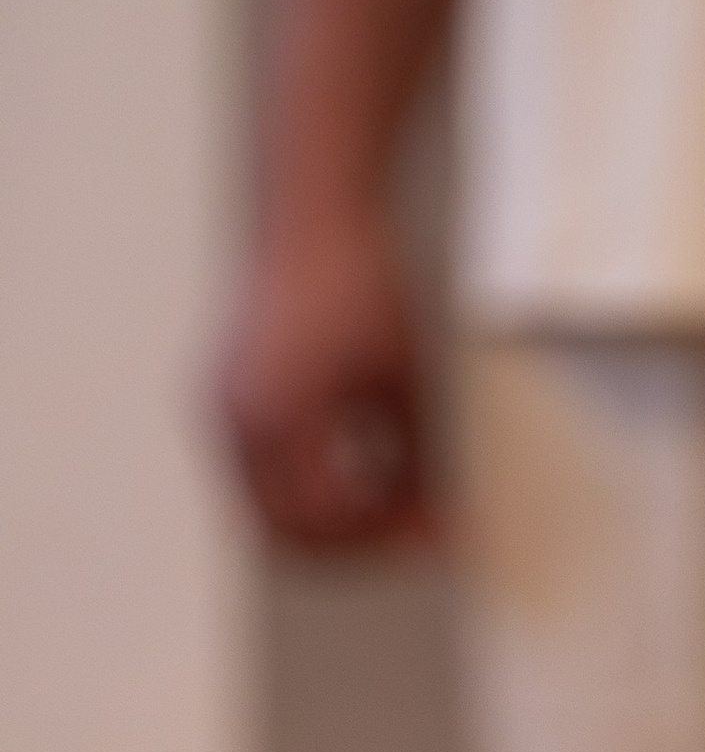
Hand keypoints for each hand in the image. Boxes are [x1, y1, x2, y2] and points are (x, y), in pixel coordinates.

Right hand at [216, 204, 434, 553]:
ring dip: (334, 519)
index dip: (387, 539)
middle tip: (418, 536)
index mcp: (278, 415)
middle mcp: (232, 418)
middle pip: (289, 532)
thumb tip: (435, 523)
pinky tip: (370, 467)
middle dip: (356, 544)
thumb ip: (414, 457)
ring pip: (271, 509)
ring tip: (401, 500)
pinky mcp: (221, 397)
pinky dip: (312, 487)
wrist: (309, 207)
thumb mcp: (405, 379)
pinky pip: (263, 475)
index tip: (440, 533)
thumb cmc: (365, 283)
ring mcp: (218, 408)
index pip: (327, 520)